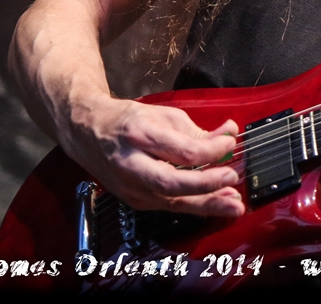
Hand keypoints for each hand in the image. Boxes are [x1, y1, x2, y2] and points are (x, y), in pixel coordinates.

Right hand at [64, 95, 244, 215]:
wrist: (87, 132)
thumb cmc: (128, 121)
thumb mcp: (163, 115)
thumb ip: (196, 130)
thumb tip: (228, 136)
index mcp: (139, 135)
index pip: (181, 150)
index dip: (211, 150)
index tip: (231, 143)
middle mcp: (130, 165)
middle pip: (171, 183)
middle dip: (206, 185)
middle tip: (232, 179)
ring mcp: (129, 187)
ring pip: (171, 201)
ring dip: (206, 204)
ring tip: (234, 204)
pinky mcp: (134, 201)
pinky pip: (169, 206)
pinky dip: (195, 206)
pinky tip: (216, 203)